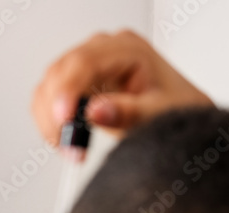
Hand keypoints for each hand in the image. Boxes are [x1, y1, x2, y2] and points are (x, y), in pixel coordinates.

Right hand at [32, 30, 212, 144]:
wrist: (179, 115)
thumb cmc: (175, 109)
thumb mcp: (157, 114)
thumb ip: (127, 113)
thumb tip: (95, 111)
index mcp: (127, 49)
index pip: (84, 62)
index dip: (67, 91)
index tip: (64, 120)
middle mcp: (103, 52)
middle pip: (60, 72)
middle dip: (55, 111)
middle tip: (66, 143)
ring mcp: (87, 66)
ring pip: (49, 85)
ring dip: (49, 119)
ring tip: (68, 146)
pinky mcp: (76, 83)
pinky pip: (49, 97)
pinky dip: (49, 121)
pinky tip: (63, 138)